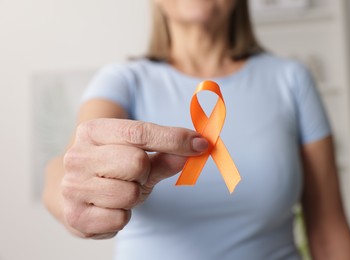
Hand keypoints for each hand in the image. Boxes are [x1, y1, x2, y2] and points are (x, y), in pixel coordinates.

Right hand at [61, 118, 207, 238]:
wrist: (79, 192)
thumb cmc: (112, 169)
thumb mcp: (138, 156)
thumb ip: (166, 153)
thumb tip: (196, 148)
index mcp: (92, 131)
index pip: (140, 132)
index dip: (175, 139)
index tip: (201, 144)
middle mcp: (76, 156)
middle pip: (136, 162)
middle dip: (145, 172)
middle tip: (137, 175)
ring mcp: (72, 187)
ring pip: (130, 194)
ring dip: (135, 196)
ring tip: (122, 191)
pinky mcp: (75, 217)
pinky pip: (120, 219)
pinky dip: (124, 215)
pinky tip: (111, 207)